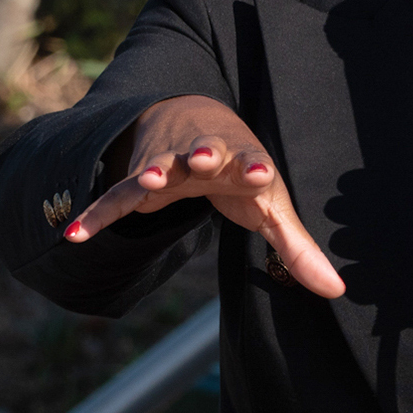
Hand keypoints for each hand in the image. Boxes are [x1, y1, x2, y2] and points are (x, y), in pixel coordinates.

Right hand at [64, 95, 343, 298]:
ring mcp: (169, 164)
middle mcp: (205, 155)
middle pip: (205, 152)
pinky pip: (117, 198)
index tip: (263, 174)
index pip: (254, 164)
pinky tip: (74, 235)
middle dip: (203, 155)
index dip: (257, 170)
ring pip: (159, 165)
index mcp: (244, 161)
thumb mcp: (271, 205)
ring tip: (149, 180)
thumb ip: (298, 250)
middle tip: (201, 158)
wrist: (195, 121)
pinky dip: (98, 215)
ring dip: (153, 172)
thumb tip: (337, 292)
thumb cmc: (242, 172)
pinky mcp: (138, 179)